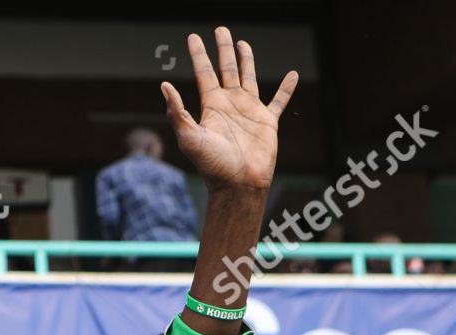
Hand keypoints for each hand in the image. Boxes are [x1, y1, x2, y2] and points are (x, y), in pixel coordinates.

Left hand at [162, 28, 298, 191]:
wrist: (238, 184)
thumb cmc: (213, 165)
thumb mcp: (190, 138)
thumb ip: (178, 113)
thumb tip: (164, 86)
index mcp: (211, 106)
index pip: (204, 73)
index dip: (199, 54)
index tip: (193, 37)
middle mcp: (229, 104)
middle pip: (226, 69)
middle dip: (223, 49)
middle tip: (221, 29)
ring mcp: (248, 111)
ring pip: (248, 78)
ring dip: (246, 60)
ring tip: (243, 43)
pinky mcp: (267, 121)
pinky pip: (279, 100)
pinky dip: (286, 88)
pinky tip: (292, 74)